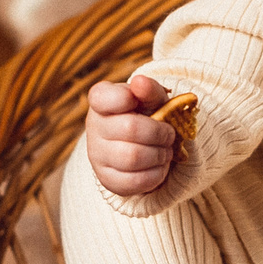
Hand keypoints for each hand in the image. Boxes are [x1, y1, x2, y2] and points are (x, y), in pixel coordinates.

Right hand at [85, 74, 178, 196]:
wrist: (142, 144)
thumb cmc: (147, 114)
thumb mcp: (152, 98)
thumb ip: (149, 89)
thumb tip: (140, 82)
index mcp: (100, 100)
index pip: (104, 97)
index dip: (127, 98)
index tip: (139, 102)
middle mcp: (93, 127)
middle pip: (131, 129)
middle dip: (160, 133)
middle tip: (169, 134)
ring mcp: (97, 155)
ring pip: (133, 158)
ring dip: (159, 155)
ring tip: (165, 151)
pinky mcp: (107, 179)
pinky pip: (135, 181)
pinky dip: (157, 174)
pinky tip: (159, 166)